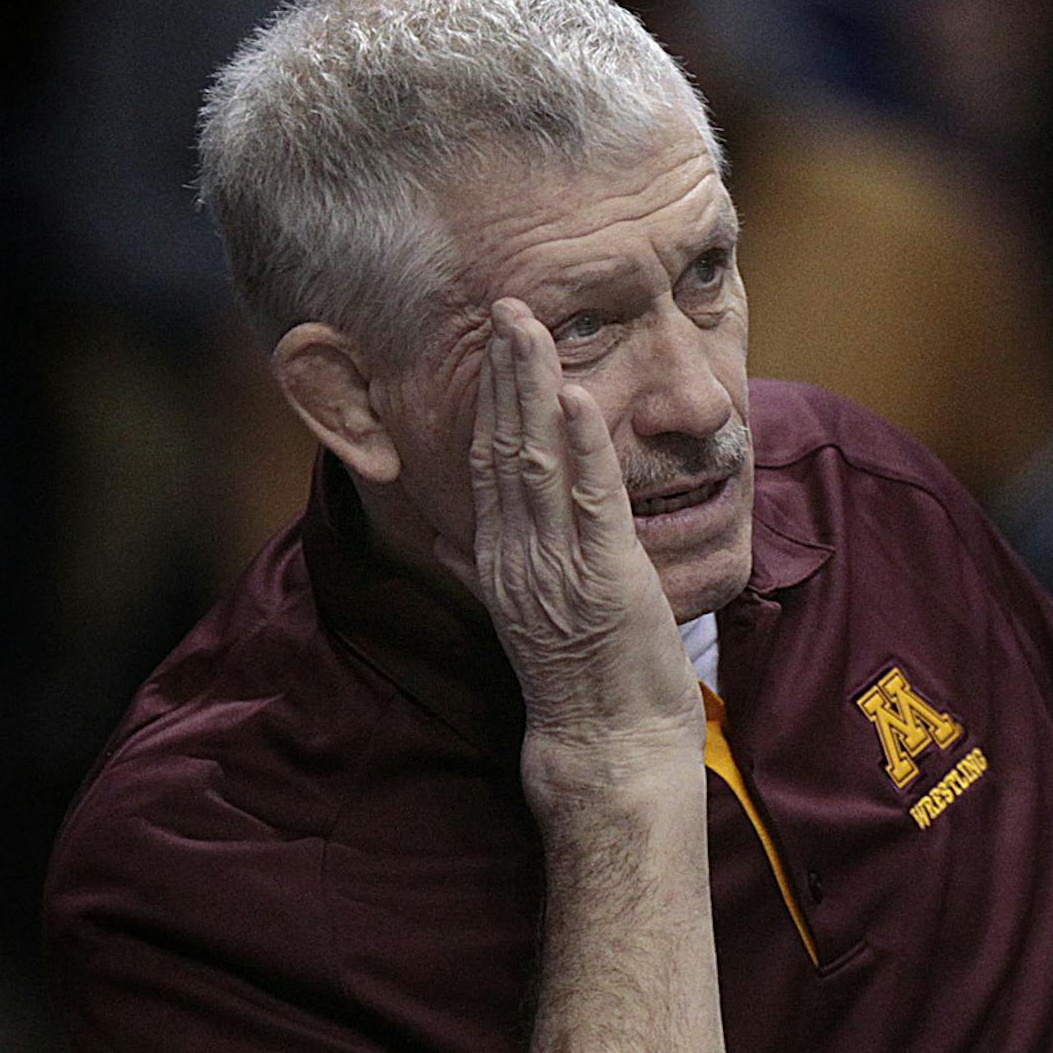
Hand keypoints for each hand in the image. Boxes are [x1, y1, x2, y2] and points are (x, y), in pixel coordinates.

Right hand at [438, 299, 701, 768]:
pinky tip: (575, 395)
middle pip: (500, 446)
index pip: (486, 461)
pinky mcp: (602, 579)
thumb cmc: (583, 682)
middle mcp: (515, 556)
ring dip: (532, 388)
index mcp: (500, 558)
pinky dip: (582, 444)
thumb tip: (445, 540)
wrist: (607, 749)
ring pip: (535, 460)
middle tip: (506, 303)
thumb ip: (484, 571)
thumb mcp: (526, 615)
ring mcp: (555, 567)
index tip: (496, 339)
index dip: (488, 396)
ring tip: (529, 325)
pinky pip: (588, 500)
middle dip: (503, 371)